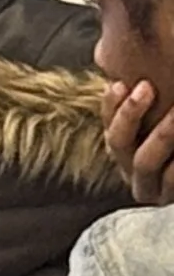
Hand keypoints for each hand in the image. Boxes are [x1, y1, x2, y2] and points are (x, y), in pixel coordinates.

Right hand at [105, 79, 173, 204]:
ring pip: (143, 161)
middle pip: (117, 142)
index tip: (121, 83)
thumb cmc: (170, 134)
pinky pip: (170, 179)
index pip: (107, 123)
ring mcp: (149, 188)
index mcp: (124, 148)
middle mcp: (130, 170)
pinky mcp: (168, 197)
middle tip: (147, 88)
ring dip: (160, 134)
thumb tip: (124, 77)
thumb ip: (143, 100)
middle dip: (129, 113)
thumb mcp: (156, 120)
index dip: (111, 104)